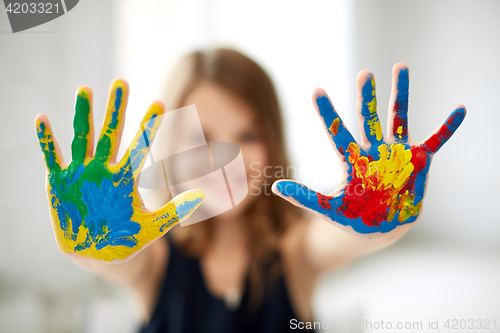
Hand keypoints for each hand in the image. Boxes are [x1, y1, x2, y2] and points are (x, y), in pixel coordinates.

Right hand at [35, 80, 203, 261]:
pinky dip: (46, 140)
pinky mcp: (60, 183)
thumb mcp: (154, 227)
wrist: (96, 255)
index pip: (139, 146)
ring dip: (83, 115)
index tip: (160, 102)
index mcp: (125, 178)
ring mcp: (81, 174)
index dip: (148, 126)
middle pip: (111, 133)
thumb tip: (203, 197)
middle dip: (116, 108)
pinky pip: (52, 158)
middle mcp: (104, 170)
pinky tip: (42, 119)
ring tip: (85, 89)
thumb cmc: (126, 239)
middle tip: (122, 81)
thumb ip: (176, 212)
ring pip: (83, 138)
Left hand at [273, 64, 464, 234]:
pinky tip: (460, 110)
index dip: (327, 112)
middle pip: (368, 119)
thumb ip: (305, 197)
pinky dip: (447, 128)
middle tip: (364, 75)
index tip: (315, 90)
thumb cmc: (353, 218)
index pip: (337, 131)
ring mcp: (397, 155)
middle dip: (366, 98)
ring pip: (398, 119)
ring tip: (400, 66)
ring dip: (400, 95)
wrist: (380, 228)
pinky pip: (435, 141)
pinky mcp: (418, 163)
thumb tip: (275, 186)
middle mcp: (374, 151)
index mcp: (352, 160)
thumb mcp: (329, 209)